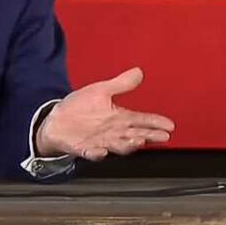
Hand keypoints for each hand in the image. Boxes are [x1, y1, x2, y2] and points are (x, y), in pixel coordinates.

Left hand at [35, 67, 173, 161]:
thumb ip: (120, 84)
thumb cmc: (80, 108)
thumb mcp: (100, 91)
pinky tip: (101, 151)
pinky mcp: (84, 148)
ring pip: (118, 145)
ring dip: (128, 144)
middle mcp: (113, 132)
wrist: (56, 120)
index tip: (169, 125)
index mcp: (118, 118)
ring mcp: (100, 142)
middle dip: (149, 136)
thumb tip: (138, 71)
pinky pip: (92, 153)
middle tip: (163, 137)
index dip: (155, 122)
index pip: (141, 120)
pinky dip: (97, 153)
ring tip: (138, 141)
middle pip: (135, 134)